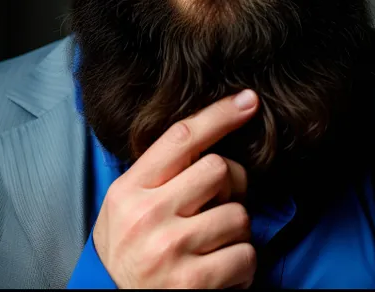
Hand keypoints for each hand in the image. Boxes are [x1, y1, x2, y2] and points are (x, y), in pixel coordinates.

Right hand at [93, 89, 259, 288]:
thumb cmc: (128, 252)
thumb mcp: (126, 205)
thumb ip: (158, 173)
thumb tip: (209, 136)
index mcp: (130, 190)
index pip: (181, 138)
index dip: (220, 115)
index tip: (248, 101)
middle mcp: (147, 216)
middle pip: (219, 169)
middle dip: (233, 184)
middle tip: (222, 201)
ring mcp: (170, 250)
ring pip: (238, 215)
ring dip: (237, 231)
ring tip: (215, 245)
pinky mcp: (193, 284)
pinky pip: (245, 256)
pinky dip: (242, 266)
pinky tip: (221, 273)